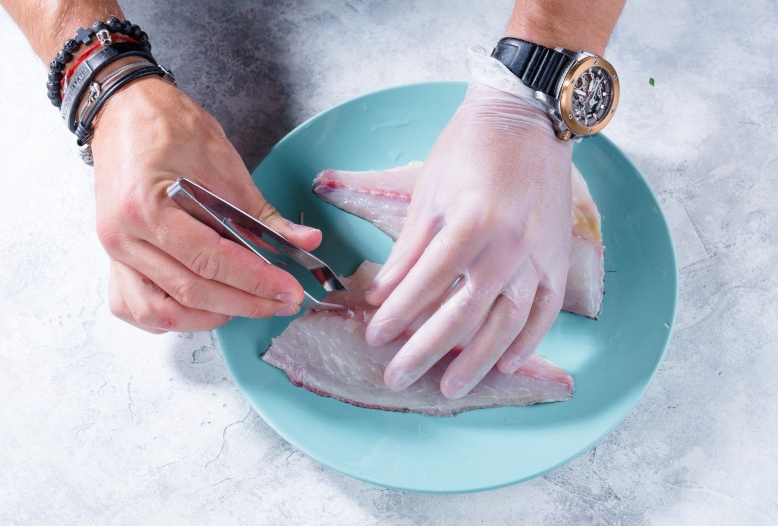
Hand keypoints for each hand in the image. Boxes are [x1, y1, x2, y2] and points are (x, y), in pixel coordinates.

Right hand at [91, 77, 320, 332]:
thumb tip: (306, 243)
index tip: (289, 291)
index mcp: (146, 207)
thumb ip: (263, 214)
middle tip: (283, 303)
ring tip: (247, 305)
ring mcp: (113, 252)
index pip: (210, 260)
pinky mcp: (114, 259)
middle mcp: (122, 237)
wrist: (126, 110)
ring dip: (209, 317)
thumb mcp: (225, 165)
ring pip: (160, 312)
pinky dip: (171, 316)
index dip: (256, 281)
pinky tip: (203, 308)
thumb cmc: (171, 129)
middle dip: (245, 302)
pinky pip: (136, 306)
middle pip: (191, 291)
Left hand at [365, 82, 572, 398]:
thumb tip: (382, 294)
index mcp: (471, 223)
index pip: (427, 284)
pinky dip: (526, 342)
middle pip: (463, 315)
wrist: (528, 120)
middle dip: (426, 351)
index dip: (398, 315)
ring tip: (451, 388)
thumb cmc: (471, 150)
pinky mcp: (558, 260)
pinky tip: (503, 363)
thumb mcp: (429, 192)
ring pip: (506, 324)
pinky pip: (544, 312)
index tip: (375, 337)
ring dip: (476, 361)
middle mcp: (508, 247)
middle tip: (399, 378)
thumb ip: (409, 249)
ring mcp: (538, 257)